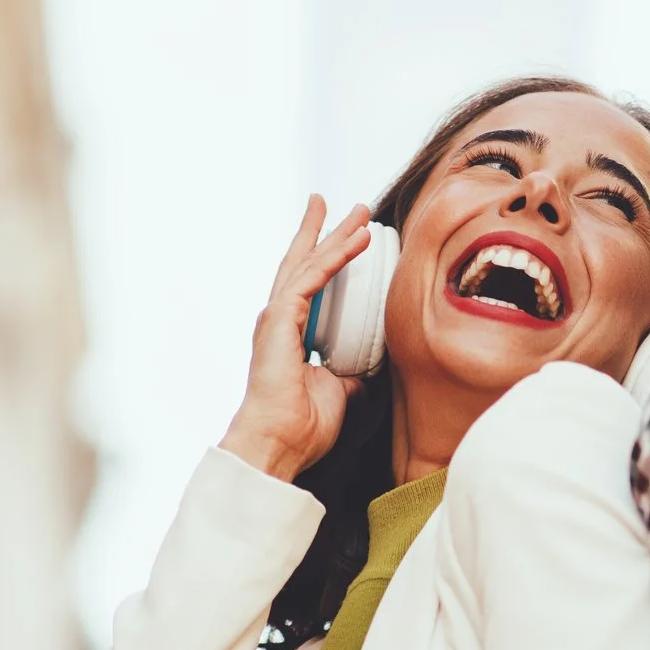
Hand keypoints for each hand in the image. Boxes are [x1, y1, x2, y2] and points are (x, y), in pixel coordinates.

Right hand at [219, 195, 373, 482]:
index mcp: (292, 333)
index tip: (349, 234)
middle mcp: (281, 319)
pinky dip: (336, 256)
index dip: (328, 257)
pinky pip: (313, 278)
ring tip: (360, 210)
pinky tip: (358, 240)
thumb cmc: (303, 425)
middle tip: (351, 207)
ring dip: (336, 234)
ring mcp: (277, 316)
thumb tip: (372, 367)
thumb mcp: (341, 391)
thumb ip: (353, 373)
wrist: (280, 442)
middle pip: (306, 263)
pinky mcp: (281, 318)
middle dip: (328, 232)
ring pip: (310, 263)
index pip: (311, 285)